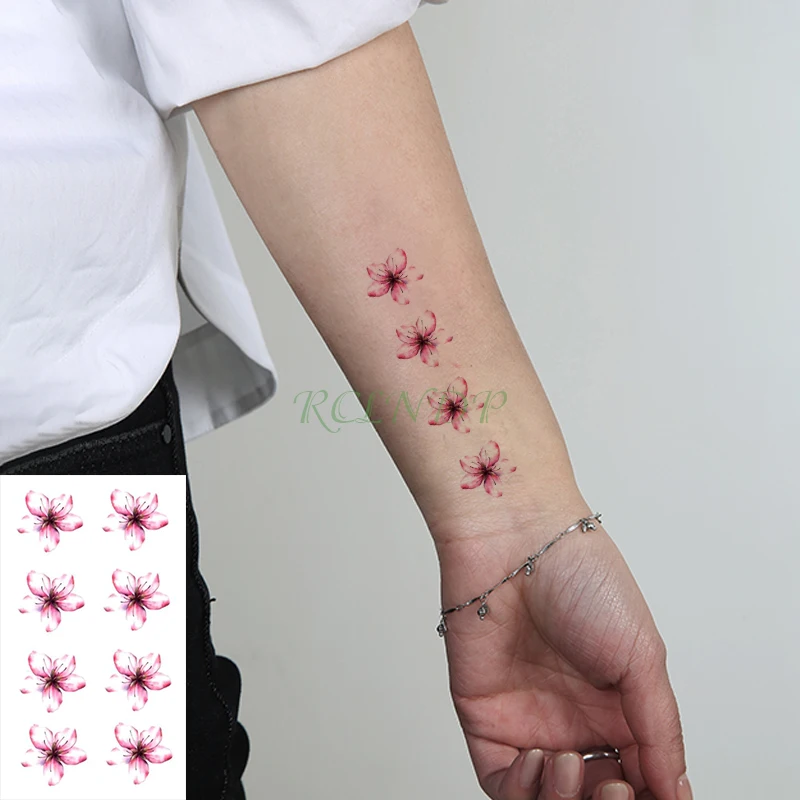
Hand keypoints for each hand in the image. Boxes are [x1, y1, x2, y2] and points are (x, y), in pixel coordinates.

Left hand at [433, 498, 687, 799]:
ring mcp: (528, 720)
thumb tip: (675, 795)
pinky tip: (539, 758)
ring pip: (545, 798)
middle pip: (591, 795)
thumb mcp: (642, 656)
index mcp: (618, 707)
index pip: (639, 778)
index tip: (655, 797)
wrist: (516, 541)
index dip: (647, 797)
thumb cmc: (582, 579)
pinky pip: (500, 780)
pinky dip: (521, 790)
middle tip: (614, 787)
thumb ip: (659, 730)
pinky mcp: (486, 716)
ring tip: (571, 764)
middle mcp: (573, 719)